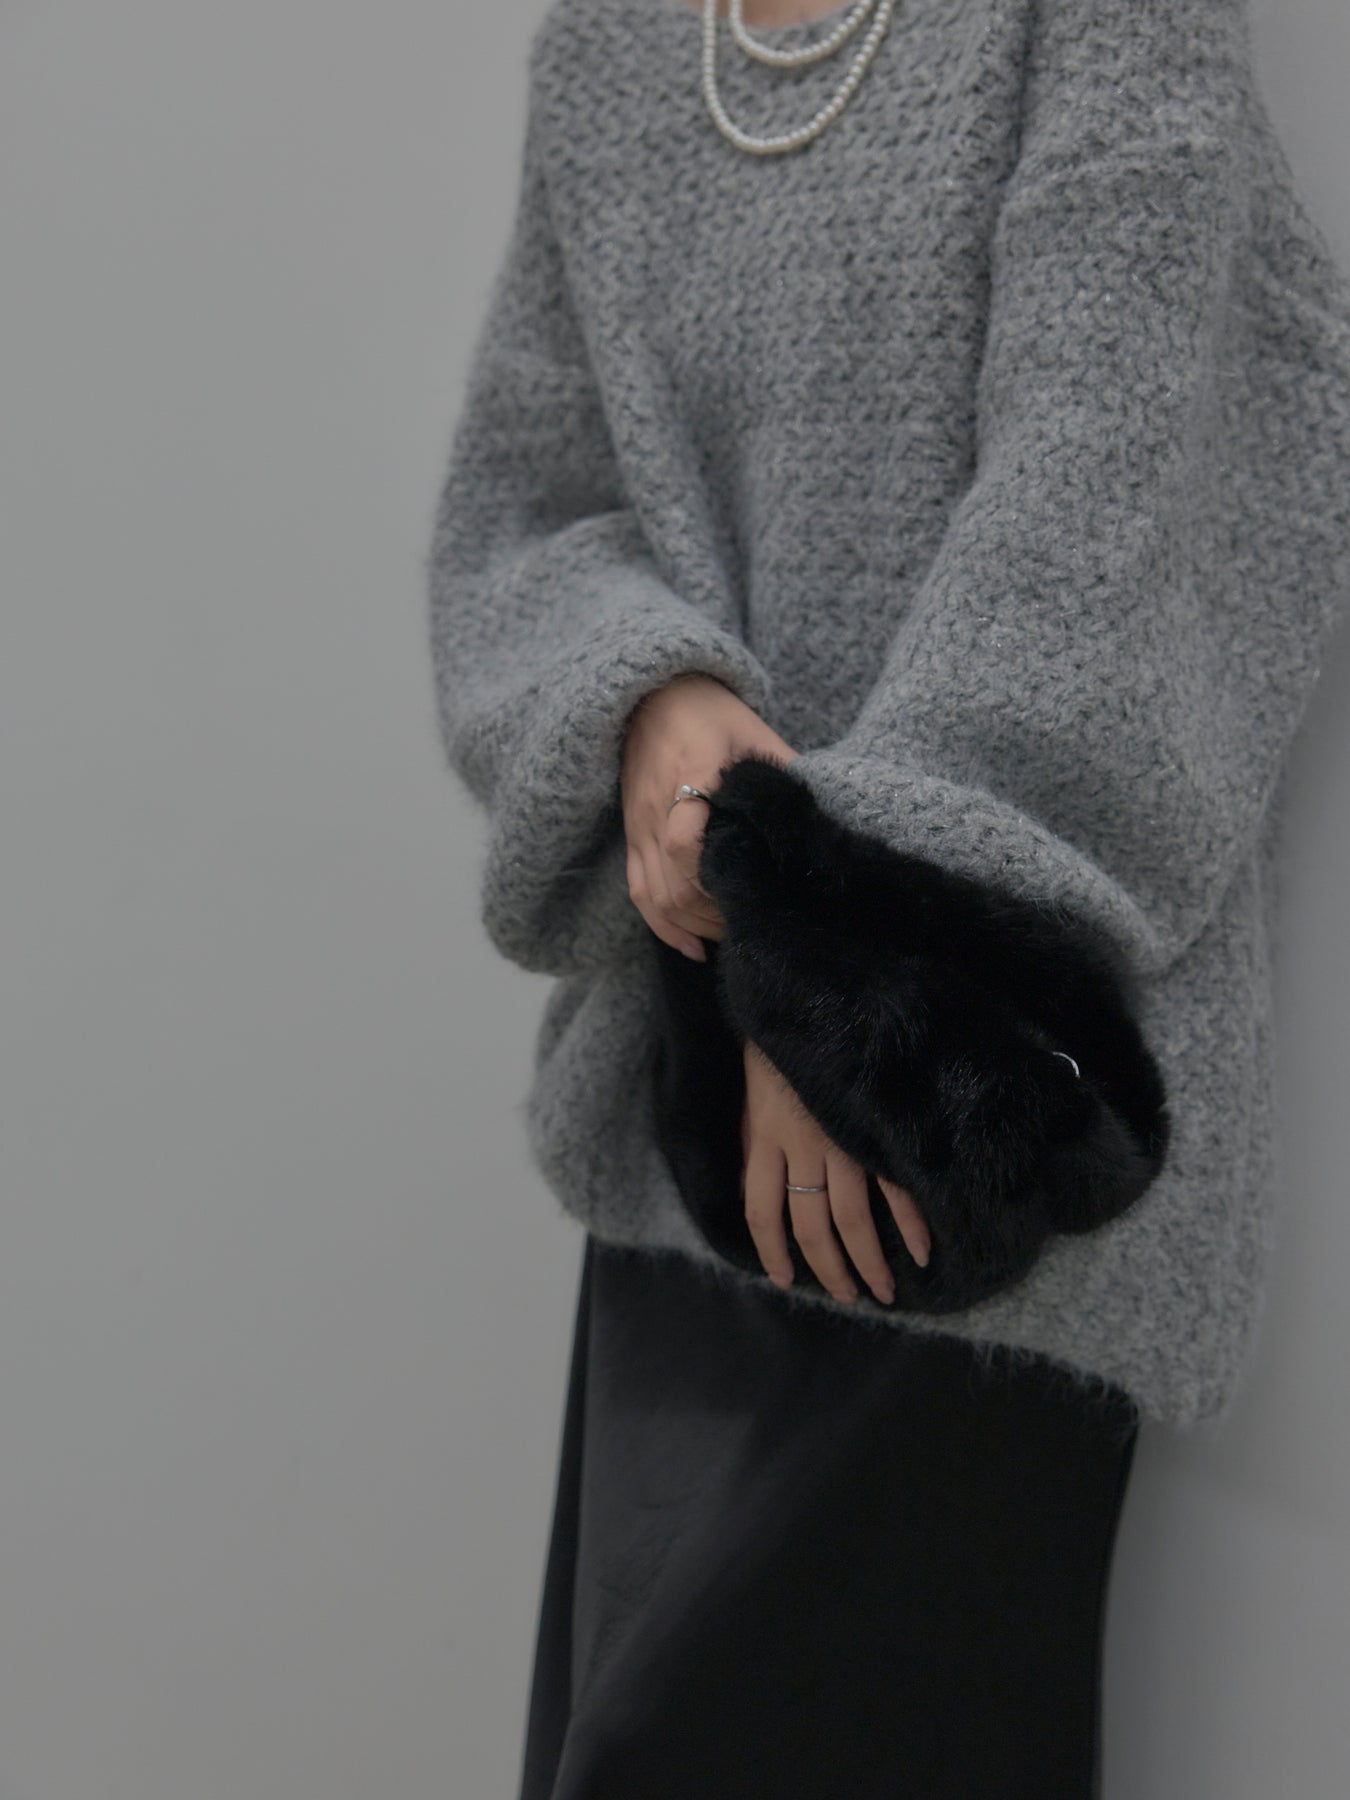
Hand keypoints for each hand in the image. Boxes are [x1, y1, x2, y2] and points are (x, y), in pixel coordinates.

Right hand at [619, 673, 796, 960]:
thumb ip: (784, 774)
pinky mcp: (632, 837)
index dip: (712, 874)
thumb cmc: (713, 713)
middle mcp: (656, 806)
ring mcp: (638, 825)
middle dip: (715, 914)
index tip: (749, 888)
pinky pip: (639, 892)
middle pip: (674, 883)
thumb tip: (825, 817)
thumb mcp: (755, 733)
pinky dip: (663, 927)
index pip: (684, 840)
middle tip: (756, 922)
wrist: (654, 694)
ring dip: (694, 926)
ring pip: (656, 896)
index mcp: (689, 773)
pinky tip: (693, 947)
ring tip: (732, 936)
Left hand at [740, 1039, 930, 1303]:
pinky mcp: (874, 1124)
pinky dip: (910, 1223)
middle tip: (848, 1297)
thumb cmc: (782, 1045)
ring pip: (851, 1218)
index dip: (771, 1251)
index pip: (761, 1211)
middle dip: (830, 1269)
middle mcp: (800, 1144)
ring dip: (868, 1261)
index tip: (784, 1279)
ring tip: (883, 1290)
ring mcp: (840, 1136)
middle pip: (811, 1226)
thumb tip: (751, 1188)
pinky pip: (893, 1185)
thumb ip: (754, 1140)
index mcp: (764, 1136)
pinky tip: (923, 1250)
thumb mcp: (753, 1092)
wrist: (811, 994)